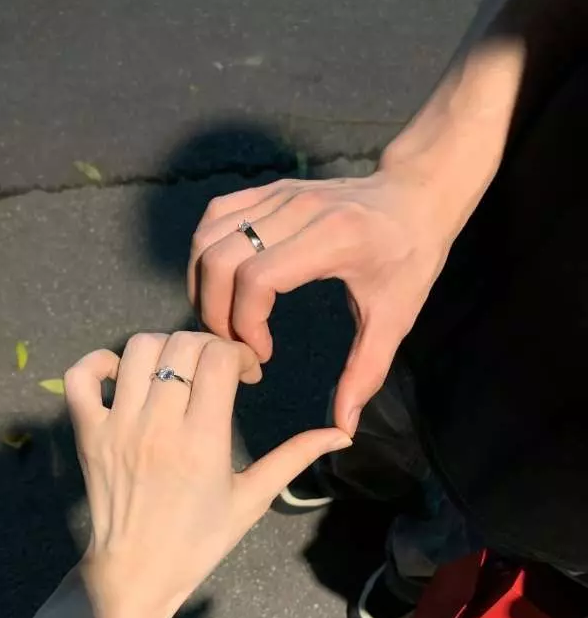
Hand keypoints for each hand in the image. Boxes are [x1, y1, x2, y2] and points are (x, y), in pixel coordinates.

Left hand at [64, 332, 351, 617]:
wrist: (134, 574)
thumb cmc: (198, 539)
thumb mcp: (252, 499)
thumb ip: (294, 458)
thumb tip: (343, 433)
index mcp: (203, 440)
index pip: (218, 359)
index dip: (239, 354)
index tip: (247, 375)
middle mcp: (158, 425)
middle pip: (181, 345)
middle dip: (207, 346)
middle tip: (215, 370)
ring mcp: (117, 426)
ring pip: (136, 350)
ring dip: (164, 349)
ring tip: (176, 371)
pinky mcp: (86, 432)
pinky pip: (81, 377)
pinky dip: (98, 362)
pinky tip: (122, 374)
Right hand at [188, 168, 457, 433]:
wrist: (416, 195)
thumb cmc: (410, 257)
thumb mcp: (396, 318)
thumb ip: (366, 372)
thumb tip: (344, 428)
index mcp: (333, 238)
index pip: (257, 279)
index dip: (246, 323)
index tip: (263, 355)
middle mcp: (299, 208)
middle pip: (220, 258)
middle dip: (214, 311)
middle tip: (234, 345)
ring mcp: (280, 194)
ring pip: (208, 235)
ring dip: (201, 283)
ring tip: (222, 319)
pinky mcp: (270, 189)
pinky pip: (216, 215)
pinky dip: (205, 251)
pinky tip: (218, 282)